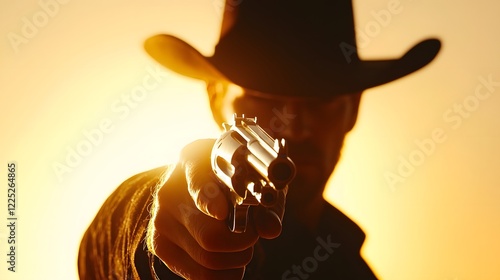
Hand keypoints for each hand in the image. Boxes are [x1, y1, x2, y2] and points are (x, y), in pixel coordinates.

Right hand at [148, 139, 285, 278]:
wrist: (198, 186)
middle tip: (253, 235)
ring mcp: (161, 219)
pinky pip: (196, 276)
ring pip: (206, 259)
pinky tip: (233, 265)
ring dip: (236, 261)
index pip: (198, 182)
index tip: (222, 212)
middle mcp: (170, 189)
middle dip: (243, 243)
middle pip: (209, 234)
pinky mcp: (159, 245)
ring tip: (243, 248)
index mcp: (193, 159)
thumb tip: (270, 229)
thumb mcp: (254, 182)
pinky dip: (224, 276)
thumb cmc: (232, 180)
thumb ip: (267, 204)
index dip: (210, 200)